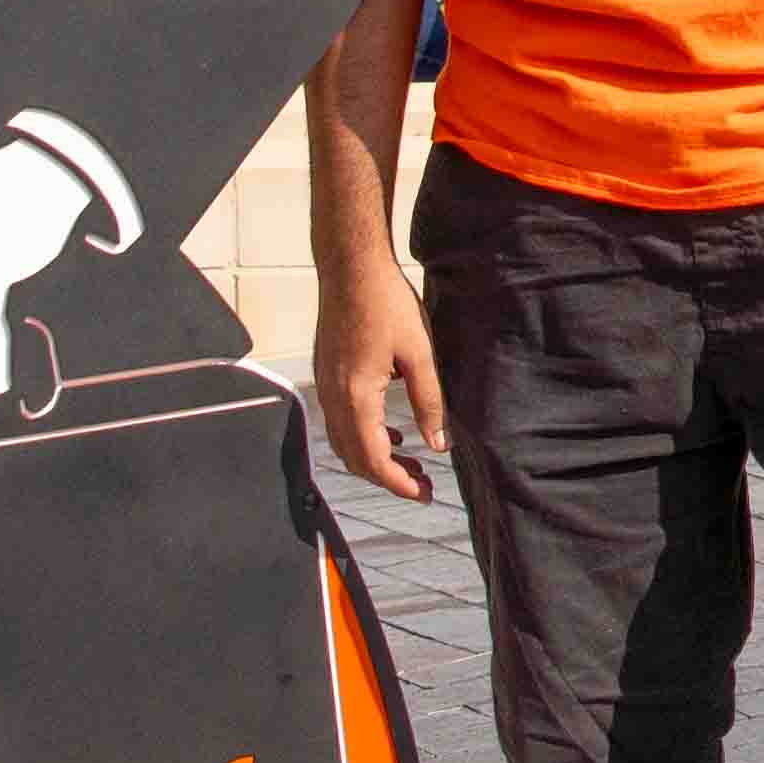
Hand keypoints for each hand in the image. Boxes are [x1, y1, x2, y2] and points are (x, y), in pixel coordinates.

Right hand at [316, 240, 447, 500]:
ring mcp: (324, 387)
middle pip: (354, 458)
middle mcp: (333, 398)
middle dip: (388, 476)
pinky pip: (340, 421)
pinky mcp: (326, 375)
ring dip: (375, 458)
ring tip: (411, 461)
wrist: (350, 268)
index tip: (424, 494)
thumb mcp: (419, 354)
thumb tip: (439, 444)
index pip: (373, 459)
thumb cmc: (386, 304)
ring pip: (344, 442)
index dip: (398, 483)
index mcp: (356, 397)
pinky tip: (391, 432)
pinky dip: (363, 437)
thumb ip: (429, 402)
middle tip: (423, 484)